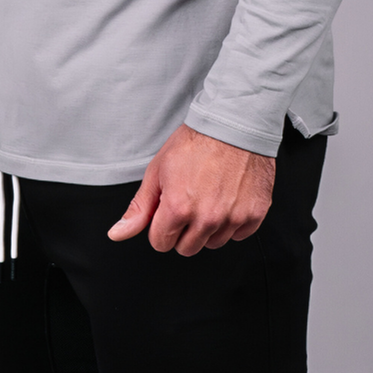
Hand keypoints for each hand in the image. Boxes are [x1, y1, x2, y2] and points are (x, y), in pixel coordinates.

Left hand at [108, 124, 274, 255]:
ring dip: (209, 228)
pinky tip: (228, 200)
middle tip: (189, 203)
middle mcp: (207, 218)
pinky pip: (239, 235)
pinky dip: (233, 222)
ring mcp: (233, 217)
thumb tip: (118, 233)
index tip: (168, 211)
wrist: (234, 124)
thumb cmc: (197, 142)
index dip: (161, 227)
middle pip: (187, 249)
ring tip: (209, 198)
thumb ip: (139, 208)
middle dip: (183, 231)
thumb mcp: (158, 171)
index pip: (161, 243)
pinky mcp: (254, 214)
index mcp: (178, 208)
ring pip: (213, 244)